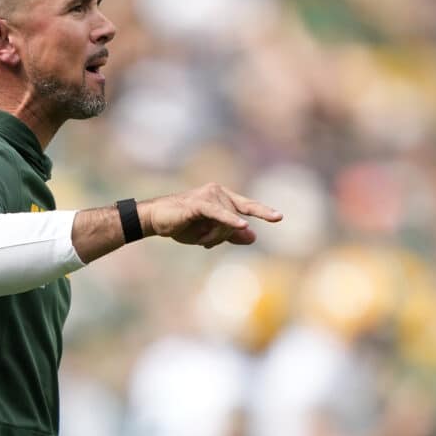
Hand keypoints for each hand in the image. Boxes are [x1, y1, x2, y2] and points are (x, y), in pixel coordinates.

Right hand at [143, 182, 281, 247]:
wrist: (156, 220)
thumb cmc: (182, 224)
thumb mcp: (209, 232)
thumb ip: (230, 233)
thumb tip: (253, 236)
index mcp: (222, 197)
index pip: (246, 205)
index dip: (262, 211)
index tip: (278, 218)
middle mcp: (218, 192)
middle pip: (236, 219)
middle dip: (223, 236)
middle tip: (206, 243)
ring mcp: (209, 195)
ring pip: (227, 221)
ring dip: (214, 236)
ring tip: (200, 239)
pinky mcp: (199, 203)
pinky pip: (219, 214)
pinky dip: (230, 221)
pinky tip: (242, 225)